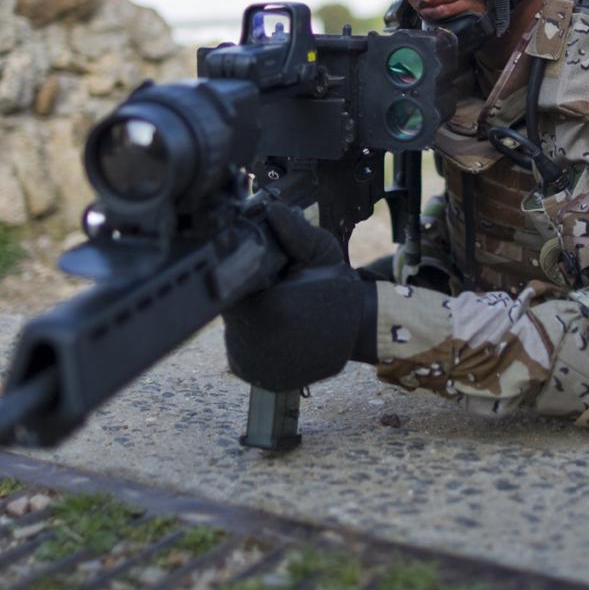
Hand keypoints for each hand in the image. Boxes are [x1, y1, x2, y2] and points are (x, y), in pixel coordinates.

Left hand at [221, 203, 375, 390]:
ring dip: (248, 321)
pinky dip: (254, 342)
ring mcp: (258, 367)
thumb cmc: (338, 288)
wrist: (360, 328)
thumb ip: (293, 231)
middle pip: (230, 311)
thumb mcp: (320, 251)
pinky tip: (277, 330)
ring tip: (277, 310)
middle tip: (272, 290)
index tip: (259, 275)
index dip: (239, 277)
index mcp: (268, 311)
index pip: (228, 287)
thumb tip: (272, 211)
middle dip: (246, 297)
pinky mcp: (261, 379)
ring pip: (235, 333)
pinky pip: (243, 354)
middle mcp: (257, 345)